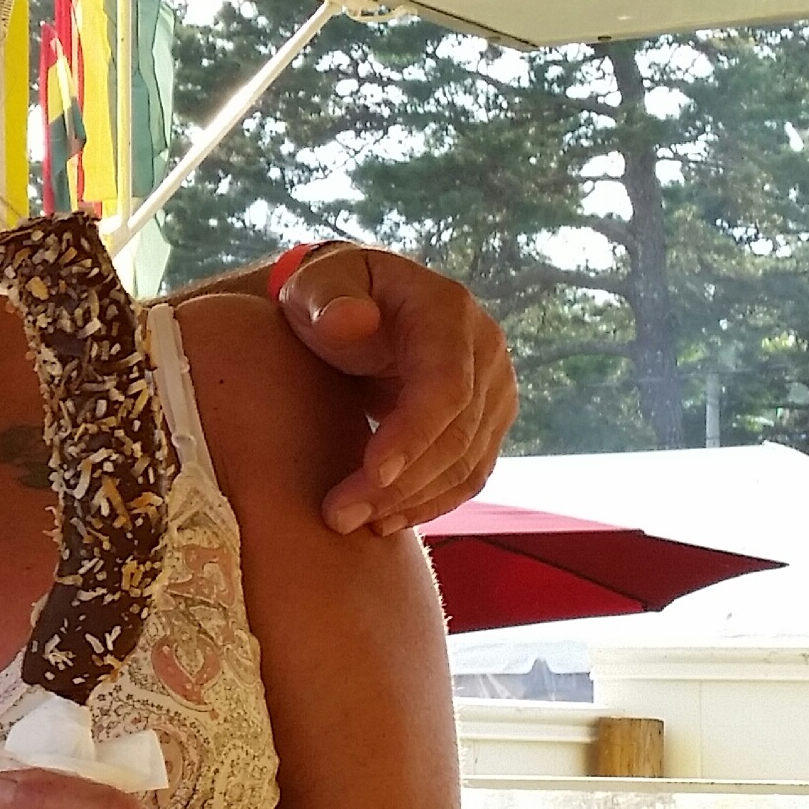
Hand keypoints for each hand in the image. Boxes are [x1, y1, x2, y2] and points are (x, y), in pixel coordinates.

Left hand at [276, 244, 514, 534]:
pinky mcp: (487, 422)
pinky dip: (430, 502)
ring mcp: (493, 390)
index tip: (371, 473)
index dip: (414, 434)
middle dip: (401, 483)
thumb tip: (351, 320)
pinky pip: (469, 474)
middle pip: (458, 434)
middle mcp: (486, 351)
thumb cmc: (327, 295)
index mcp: (448, 312)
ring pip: (467, 463)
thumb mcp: (316, 285)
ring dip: (412, 501)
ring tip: (352, 523)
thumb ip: (326, 299)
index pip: (447, 385)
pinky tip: (386, 521)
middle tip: (339, 516)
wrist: (350, 309)